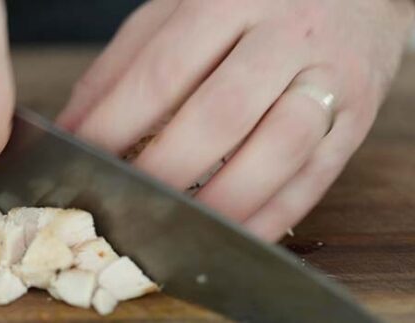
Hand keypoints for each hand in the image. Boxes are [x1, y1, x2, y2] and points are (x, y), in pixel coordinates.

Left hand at [58, 0, 414, 240]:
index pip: (163, 73)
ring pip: (278, 150)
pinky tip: (234, 234)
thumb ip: (125, 64)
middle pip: (220, 115)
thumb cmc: (250, 4)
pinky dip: (271, 217)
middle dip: (166, 171)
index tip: (83, 162)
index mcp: (229, 1)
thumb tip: (74, 126)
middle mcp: (285, 37)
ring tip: (178, 228)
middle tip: (127, 204)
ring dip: (223, 202)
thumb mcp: (179, 12)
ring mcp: (328, 80)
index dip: (117, 124)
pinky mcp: (356, 121)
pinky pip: (315, 179)